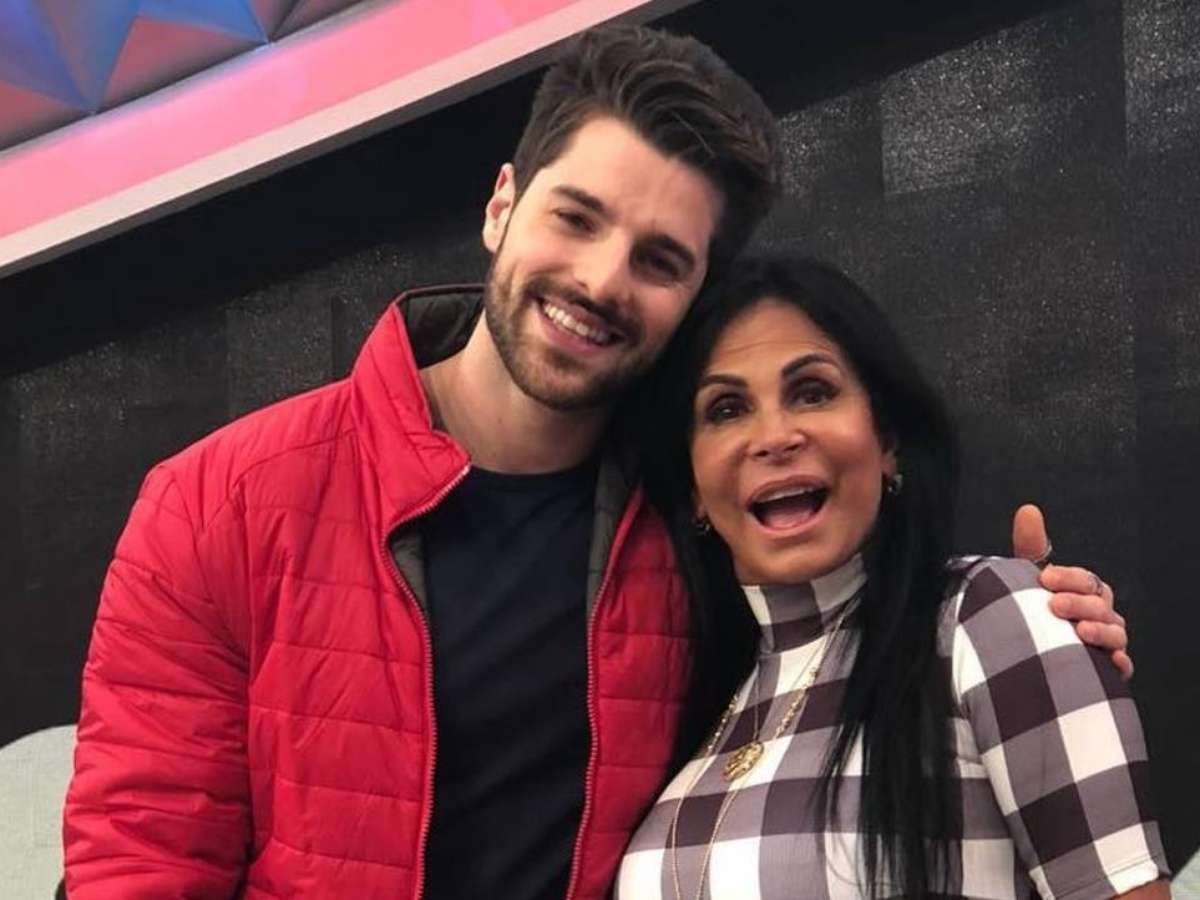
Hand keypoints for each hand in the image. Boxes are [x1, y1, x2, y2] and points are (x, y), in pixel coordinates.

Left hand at [1011, 504, 1131, 679]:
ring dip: (1100, 631)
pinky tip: (1108, 661)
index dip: (1069, 578)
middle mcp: (1100, 615)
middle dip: (1080, 602)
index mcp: (1085, 591)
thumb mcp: (1026, 578)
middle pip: (1100, 605)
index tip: (1045, 579)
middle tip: (1054, 605)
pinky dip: (1117, 663)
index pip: (1086, 580)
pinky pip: (1120, 667)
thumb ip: (1030, 545)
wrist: (1023, 654)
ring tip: (1079, 631)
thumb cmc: (1032, 610)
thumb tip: (1028, 510)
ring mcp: (1104, 642)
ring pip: (1115, 634)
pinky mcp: (1104, 670)